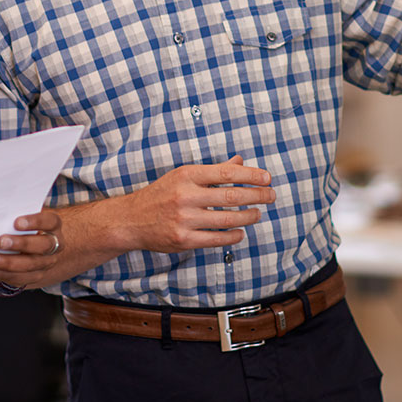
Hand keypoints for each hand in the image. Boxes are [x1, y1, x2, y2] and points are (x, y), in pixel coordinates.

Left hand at [0, 208, 63, 287]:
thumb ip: (15, 213)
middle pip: (41, 246)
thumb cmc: (26, 225)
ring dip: (6, 263)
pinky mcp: (34, 276)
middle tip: (0, 241)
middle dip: (20, 244)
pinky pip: (18, 278)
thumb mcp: (25, 216)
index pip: (49, 222)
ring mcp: (45, 263)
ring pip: (29, 265)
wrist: (39, 245)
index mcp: (53, 226)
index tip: (17, 222)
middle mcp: (53, 245)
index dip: (35, 222)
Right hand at [117, 156, 270, 251]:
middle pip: (232, 195)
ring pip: (229, 219)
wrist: (130, 219)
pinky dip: (234, 235)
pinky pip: (218, 239)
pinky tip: (241, 231)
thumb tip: (240, 162)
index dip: (251, 175)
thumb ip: (212, 171)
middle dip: (257, 195)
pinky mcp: (184, 239)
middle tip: (271, 195)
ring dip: (249, 216)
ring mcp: (184, 219)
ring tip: (257, 213)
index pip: (226, 172)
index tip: (267, 177)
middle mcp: (185, 195)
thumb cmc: (160, 195)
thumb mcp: (182, 177)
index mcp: (185, 175)